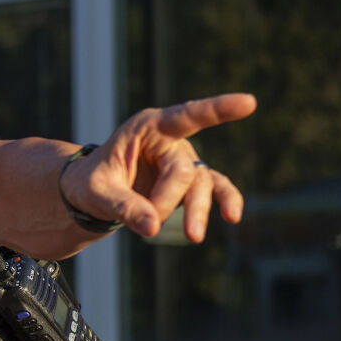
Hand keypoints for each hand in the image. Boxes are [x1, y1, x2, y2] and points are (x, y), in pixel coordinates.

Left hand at [61, 93, 252, 240]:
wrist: (92, 192)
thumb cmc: (92, 182)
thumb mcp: (97, 192)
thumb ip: (123, 207)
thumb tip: (153, 227)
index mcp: (147, 127)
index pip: (185, 116)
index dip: (217, 110)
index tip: (248, 103)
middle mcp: (171, 139)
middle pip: (184, 171)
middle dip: (167, 201)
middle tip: (149, 226)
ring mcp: (184, 159)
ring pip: (201, 184)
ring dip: (197, 211)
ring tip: (193, 237)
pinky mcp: (191, 180)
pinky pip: (215, 188)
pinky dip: (226, 200)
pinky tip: (232, 216)